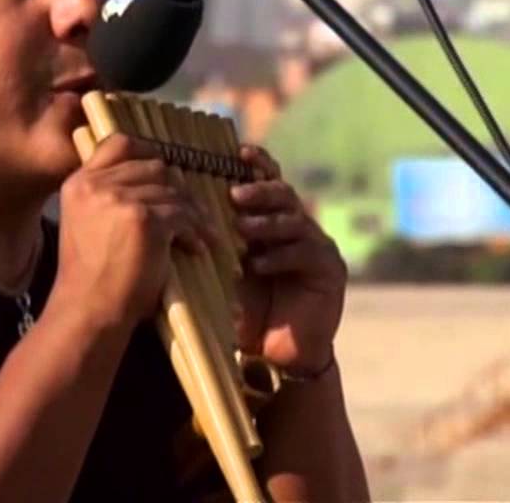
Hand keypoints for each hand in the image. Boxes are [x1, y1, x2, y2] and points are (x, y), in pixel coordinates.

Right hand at [55, 134, 216, 331]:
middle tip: (190, 212)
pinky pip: (182, 216)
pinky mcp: (145, 219)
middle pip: (154, 166)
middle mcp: (97, 185)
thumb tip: (158, 178)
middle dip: (177, 190)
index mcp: (79, 183)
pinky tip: (195, 248)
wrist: (88, 310)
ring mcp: (120, 198)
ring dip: (191, 214)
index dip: (148, 151)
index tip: (165, 173)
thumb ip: (108, 197)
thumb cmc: (91, 278)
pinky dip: (194, 232)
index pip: (119, 143)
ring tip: (198, 234)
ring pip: (173, 192)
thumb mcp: (87, 225)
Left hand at [232, 146, 347, 378]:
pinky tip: (260, 264)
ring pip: (295, 222)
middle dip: (260, 191)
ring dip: (267, 223)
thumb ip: (214, 244)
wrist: (276, 356)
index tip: (238, 152)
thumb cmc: (245, 311)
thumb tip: (179, 211)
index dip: (257, 165)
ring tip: (242, 229)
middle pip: (283, 195)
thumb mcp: (224, 272)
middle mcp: (297, 228)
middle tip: (236, 194)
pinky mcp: (330, 270)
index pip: (268, 183)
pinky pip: (307, 253)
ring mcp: (317, 247)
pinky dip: (281, 256)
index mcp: (272, 222)